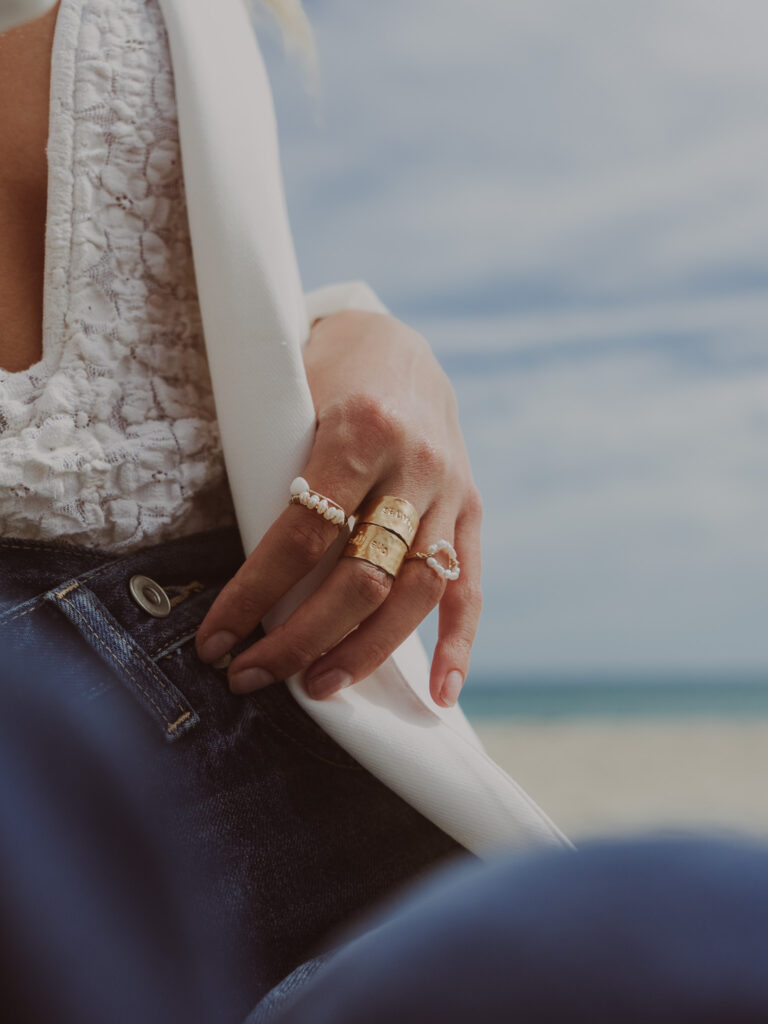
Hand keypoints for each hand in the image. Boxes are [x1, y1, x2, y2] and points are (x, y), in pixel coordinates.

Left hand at [195, 310, 481, 706]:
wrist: (397, 342)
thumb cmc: (326, 373)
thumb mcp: (293, 398)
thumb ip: (277, 471)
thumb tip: (245, 575)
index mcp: (362, 429)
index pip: (302, 536)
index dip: (254, 597)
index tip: (216, 640)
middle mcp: (416, 464)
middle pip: (361, 578)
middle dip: (300, 639)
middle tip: (251, 675)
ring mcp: (452, 490)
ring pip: (415, 593)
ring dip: (365, 652)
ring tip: (318, 686)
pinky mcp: (473, 507)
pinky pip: (469, 585)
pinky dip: (458, 643)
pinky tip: (440, 692)